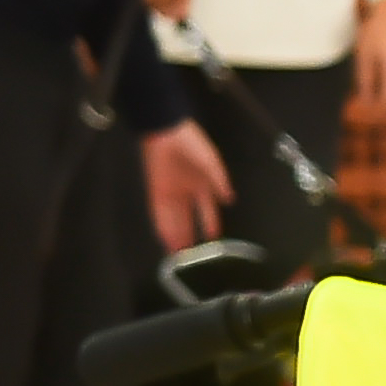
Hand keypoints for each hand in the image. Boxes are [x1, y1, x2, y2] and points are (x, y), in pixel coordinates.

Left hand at [139, 121, 229, 252]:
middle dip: (190, 235)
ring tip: (177, 253)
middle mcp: (187, 192)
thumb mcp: (211, 161)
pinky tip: (164, 237)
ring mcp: (170, 191)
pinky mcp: (156, 189)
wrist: (166, 130)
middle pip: (188, 218)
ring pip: (174, 218)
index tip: (214, 240)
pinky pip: (158, 212)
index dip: (210, 224)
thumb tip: (230, 199)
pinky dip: (161, 225)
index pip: (207, 210)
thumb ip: (219, 180)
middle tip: (192, 255)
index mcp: (203, 185)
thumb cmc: (191, 143)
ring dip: (175, 234)